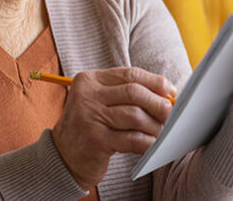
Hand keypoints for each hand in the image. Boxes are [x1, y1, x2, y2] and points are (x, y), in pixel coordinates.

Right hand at [51, 68, 176, 189]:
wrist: (62, 158)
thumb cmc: (90, 127)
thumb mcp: (100, 102)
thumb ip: (126, 94)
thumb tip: (166, 94)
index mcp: (89, 80)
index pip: (130, 74)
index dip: (155, 82)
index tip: (170, 91)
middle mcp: (87, 96)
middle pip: (134, 92)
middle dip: (158, 102)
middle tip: (170, 113)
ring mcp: (90, 118)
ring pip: (135, 115)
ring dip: (154, 124)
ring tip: (160, 131)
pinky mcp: (96, 141)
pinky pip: (132, 139)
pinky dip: (147, 141)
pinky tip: (151, 144)